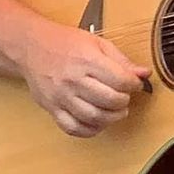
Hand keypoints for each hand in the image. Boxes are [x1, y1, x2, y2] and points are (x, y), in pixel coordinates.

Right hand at [20, 21, 149, 138]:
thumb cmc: (63, 43)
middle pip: (109, 101)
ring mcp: (61, 96)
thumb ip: (121, 60)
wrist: (30, 46)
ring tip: (114, 111)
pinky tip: (96, 122)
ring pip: (93, 117)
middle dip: (124, 102)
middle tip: (124, 98)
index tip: (134, 84)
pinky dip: (89, 130)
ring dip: (111, 118)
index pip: (120, 80)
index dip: (134, 85)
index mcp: (86, 60)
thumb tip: (143, 74)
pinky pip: (73, 128)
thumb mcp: (96, 43)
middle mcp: (73, 79)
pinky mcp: (52, 108)